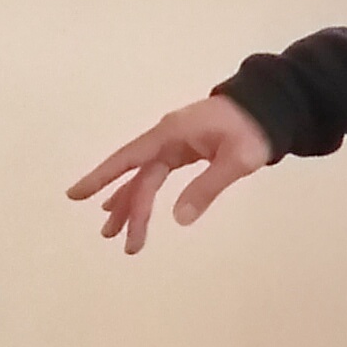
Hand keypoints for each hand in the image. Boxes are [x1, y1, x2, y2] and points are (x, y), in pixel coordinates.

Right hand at [67, 95, 276, 253]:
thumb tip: (178, 220)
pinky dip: (144, 191)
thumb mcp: (236, 159)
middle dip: (127, 208)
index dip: (102, 177)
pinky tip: (134, 208)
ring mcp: (174, 143)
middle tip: (115, 239)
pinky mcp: (184, 149)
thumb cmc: (254, 130)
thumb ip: (207, 187)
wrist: (270, 106)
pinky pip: (156, 173)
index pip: (129, 159)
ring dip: (131, 203)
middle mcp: (166, 137)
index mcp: (172, 135)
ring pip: (145, 177)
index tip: (75, 194)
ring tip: (115, 233)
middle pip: (139, 176)